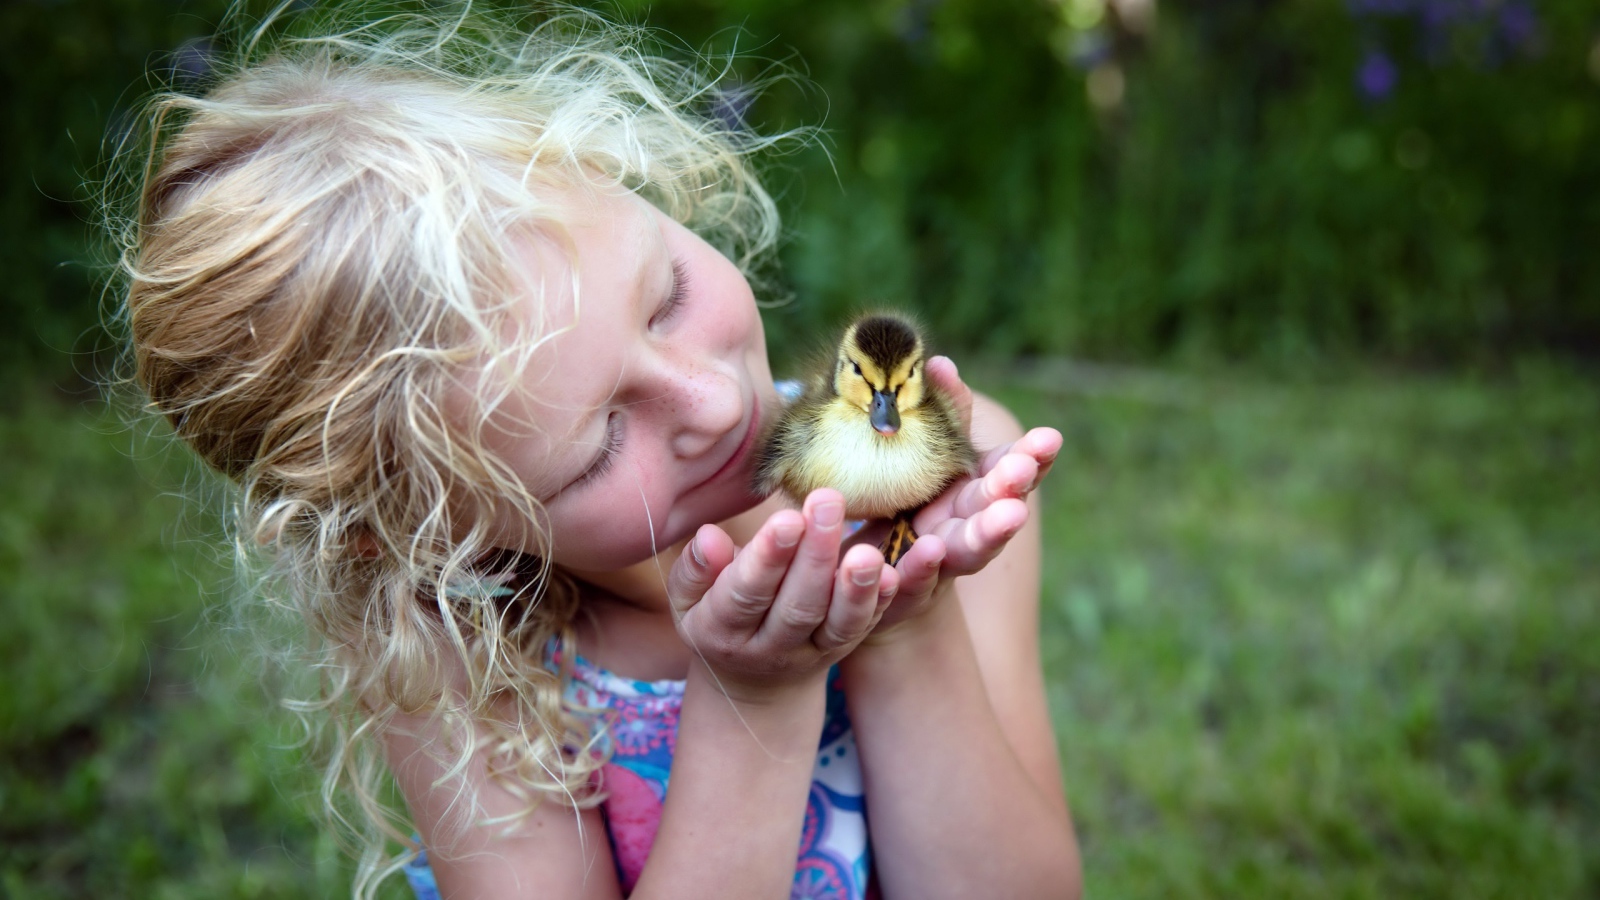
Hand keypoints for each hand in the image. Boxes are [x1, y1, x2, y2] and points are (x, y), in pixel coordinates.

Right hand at [665, 489, 899, 699]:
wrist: (752, 680)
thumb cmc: (716, 616)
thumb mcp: (688, 599)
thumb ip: (695, 570)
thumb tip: (708, 537)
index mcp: (722, 629)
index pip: (745, 592)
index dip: (767, 557)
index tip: (788, 518)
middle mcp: (768, 647)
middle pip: (796, 604)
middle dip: (815, 555)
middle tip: (829, 502)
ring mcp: (809, 652)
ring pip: (836, 623)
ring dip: (855, 587)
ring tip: (868, 551)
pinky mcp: (839, 649)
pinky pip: (860, 629)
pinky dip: (878, 603)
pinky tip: (892, 574)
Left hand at [864, 356, 1061, 635]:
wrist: (869, 572)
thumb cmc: (904, 498)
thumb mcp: (924, 453)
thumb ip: (941, 414)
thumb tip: (939, 363)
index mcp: (975, 490)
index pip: (1011, 471)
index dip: (1032, 458)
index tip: (1049, 438)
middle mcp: (967, 527)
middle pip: (996, 508)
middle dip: (1012, 488)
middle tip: (1024, 470)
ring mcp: (942, 562)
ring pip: (970, 549)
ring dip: (990, 532)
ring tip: (1008, 515)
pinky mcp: (906, 589)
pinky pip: (914, 581)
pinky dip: (924, 568)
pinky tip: (930, 551)